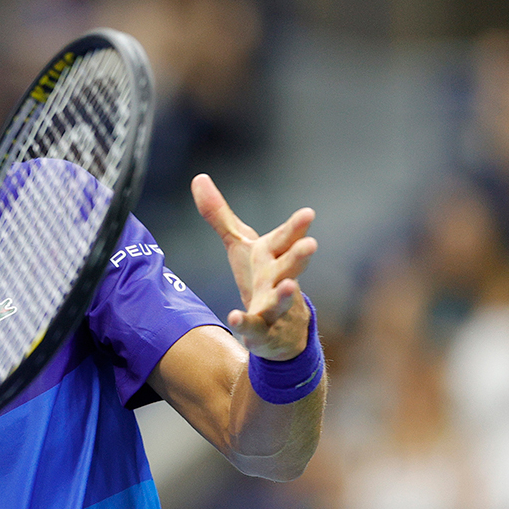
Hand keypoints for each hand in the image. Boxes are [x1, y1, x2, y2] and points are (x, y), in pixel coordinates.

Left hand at [192, 174, 317, 360]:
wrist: (278, 328)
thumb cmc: (260, 278)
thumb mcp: (240, 245)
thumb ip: (220, 215)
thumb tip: (198, 177)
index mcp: (273, 256)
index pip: (285, 239)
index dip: (296, 227)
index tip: (307, 213)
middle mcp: (278, 279)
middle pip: (290, 266)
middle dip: (299, 256)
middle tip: (310, 244)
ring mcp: (274, 307)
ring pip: (281, 300)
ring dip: (285, 293)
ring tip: (290, 285)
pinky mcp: (263, 331)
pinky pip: (255, 328)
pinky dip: (245, 324)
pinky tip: (234, 318)